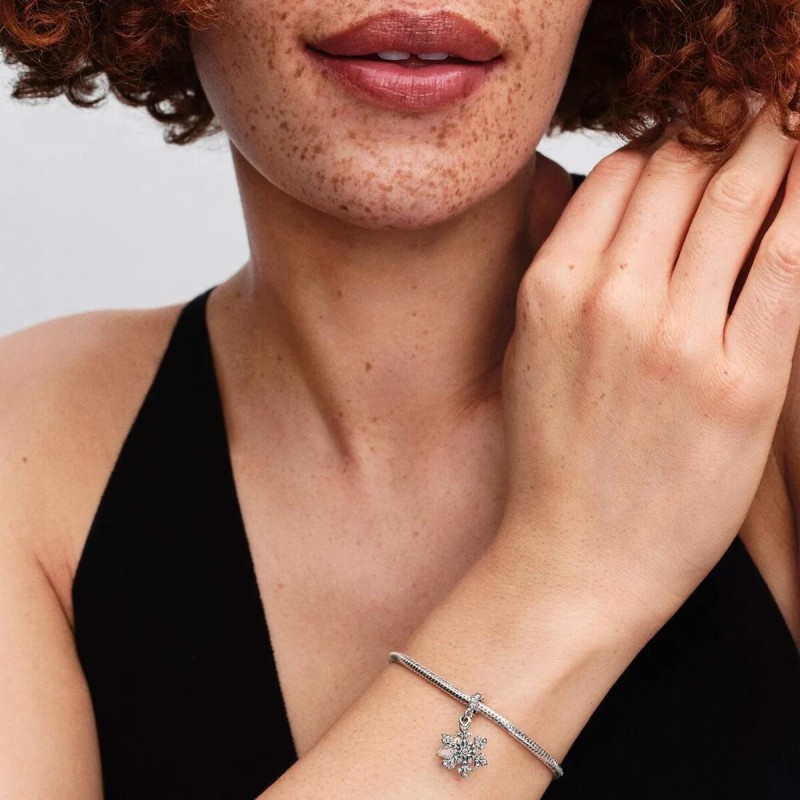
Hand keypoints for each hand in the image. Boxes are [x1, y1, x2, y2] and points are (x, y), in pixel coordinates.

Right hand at [497, 103, 799, 633]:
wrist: (574, 561)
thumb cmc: (550, 461)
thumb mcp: (529, 354)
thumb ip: (560, 271)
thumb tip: (602, 202)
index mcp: (551, 289)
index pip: (618, 172)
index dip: (661, 141)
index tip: (690, 134)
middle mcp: (611, 300)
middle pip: (680, 170)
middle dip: (721, 126)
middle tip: (749, 107)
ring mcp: (681, 339)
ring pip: (739, 200)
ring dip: (772, 147)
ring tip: (788, 120)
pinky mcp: (745, 383)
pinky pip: (788, 265)